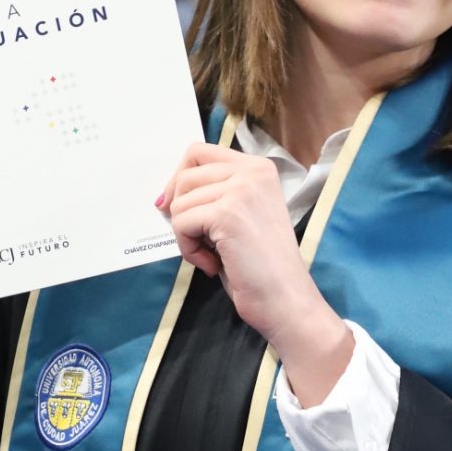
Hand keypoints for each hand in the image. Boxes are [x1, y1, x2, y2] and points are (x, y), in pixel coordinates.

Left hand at [159, 144, 353, 404]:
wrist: (286, 298)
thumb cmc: (262, 265)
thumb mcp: (241, 214)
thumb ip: (215, 194)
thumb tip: (166, 194)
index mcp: (259, 167)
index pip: (198, 152)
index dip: (178, 179)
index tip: (174, 208)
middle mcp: (252, 171)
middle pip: (185, 175)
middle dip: (181, 211)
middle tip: (201, 241)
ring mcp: (241, 190)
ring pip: (179, 201)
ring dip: (186, 235)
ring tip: (212, 255)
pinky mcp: (227, 213)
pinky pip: (181, 223)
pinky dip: (188, 249)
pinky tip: (213, 264)